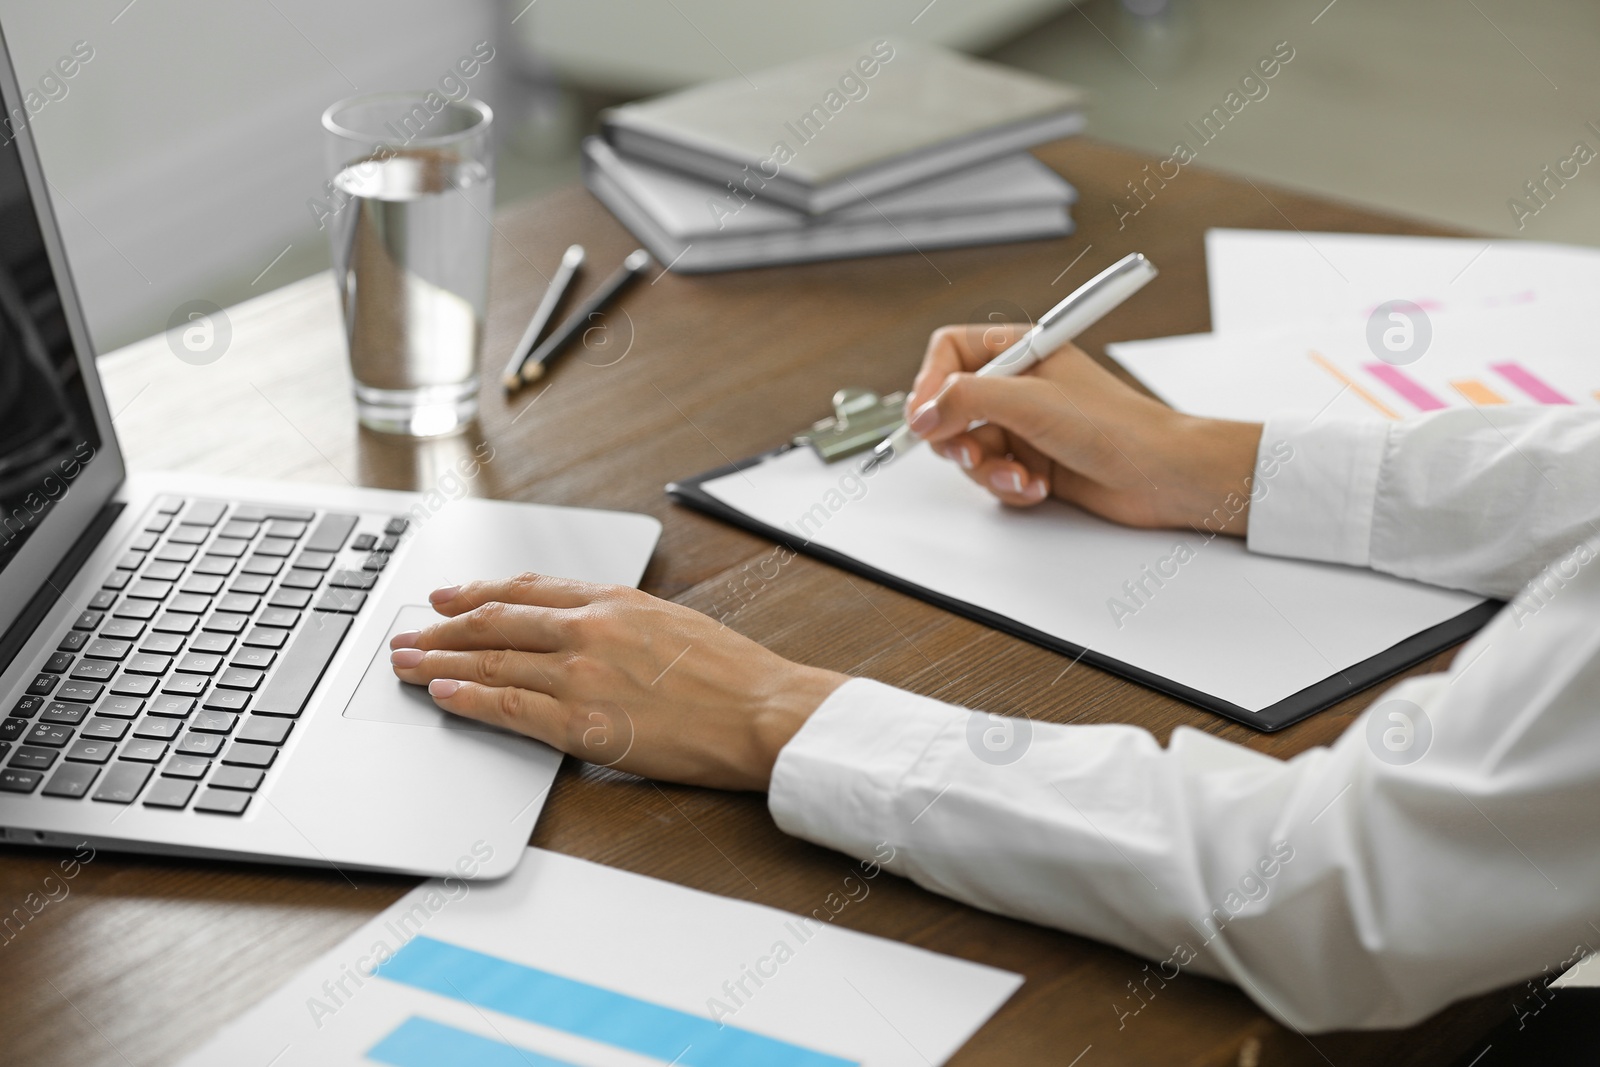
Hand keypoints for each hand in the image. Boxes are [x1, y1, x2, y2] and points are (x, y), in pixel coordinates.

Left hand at [388, 573, 847, 790]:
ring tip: (406, 666)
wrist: (762, 712)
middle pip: (495, 622)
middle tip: (407, 633)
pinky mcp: (582, 723)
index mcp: (614, 600)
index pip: (527, 589)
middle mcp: (590, 628)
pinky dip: (467, 699)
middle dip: (442, 628)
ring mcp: (581, 675)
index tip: (449, 596)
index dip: (479, 592)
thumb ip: (622, 621)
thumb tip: (585, 628)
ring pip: (491, 663)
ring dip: (439, 663)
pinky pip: (507, 707)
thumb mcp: (674, 623)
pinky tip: (442, 695)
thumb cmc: (733, 675)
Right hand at [904, 323, 1263, 533]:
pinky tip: (1036, 487)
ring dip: (988, 469)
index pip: (949, 352)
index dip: (929, 384)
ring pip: (968, 448)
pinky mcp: (1031, 461)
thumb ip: (966, 400)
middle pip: (949, 407)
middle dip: (958, 438)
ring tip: (1019, 475)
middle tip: (973, 453)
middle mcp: (1018, 385)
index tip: (924, 418)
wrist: (1161, 475)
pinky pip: (992, 475)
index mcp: (1021, 351)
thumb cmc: (1117, 426)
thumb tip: (920, 413)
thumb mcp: (1031, 401)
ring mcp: (1023, 425)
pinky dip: (1008, 486)